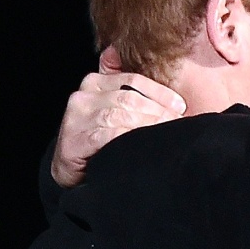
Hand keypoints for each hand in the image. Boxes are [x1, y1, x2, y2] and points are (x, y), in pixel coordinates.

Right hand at [50, 47, 184, 187]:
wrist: (69, 168)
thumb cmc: (97, 138)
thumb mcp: (112, 110)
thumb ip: (133, 94)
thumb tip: (173, 96)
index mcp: (95, 82)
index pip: (134, 80)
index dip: (160, 93)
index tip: (181, 106)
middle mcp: (83, 95)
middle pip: (129, 98)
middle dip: (158, 111)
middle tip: (178, 123)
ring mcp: (77, 117)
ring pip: (120, 115)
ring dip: (147, 125)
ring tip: (166, 134)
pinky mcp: (75, 140)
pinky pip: (108, 134)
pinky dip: (128, 137)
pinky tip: (143, 143)